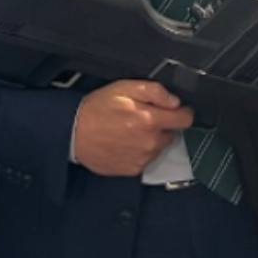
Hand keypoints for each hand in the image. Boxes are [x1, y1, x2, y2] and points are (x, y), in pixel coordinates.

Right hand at [73, 79, 192, 176]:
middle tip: (140, 118)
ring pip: (158, 147)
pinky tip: (123, 143)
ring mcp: (142, 158)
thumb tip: (174, 100)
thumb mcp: (123, 87)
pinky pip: (145, 159)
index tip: (174, 110)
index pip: (185, 119)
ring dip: (149, 139)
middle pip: (171, 134)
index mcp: (150, 120)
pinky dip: (138, 152)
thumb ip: (154, 91)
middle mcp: (150, 142)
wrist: (73, 133)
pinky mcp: (133, 169)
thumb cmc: (95, 110)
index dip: (181, 112)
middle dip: (160, 125)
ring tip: (128, 131)